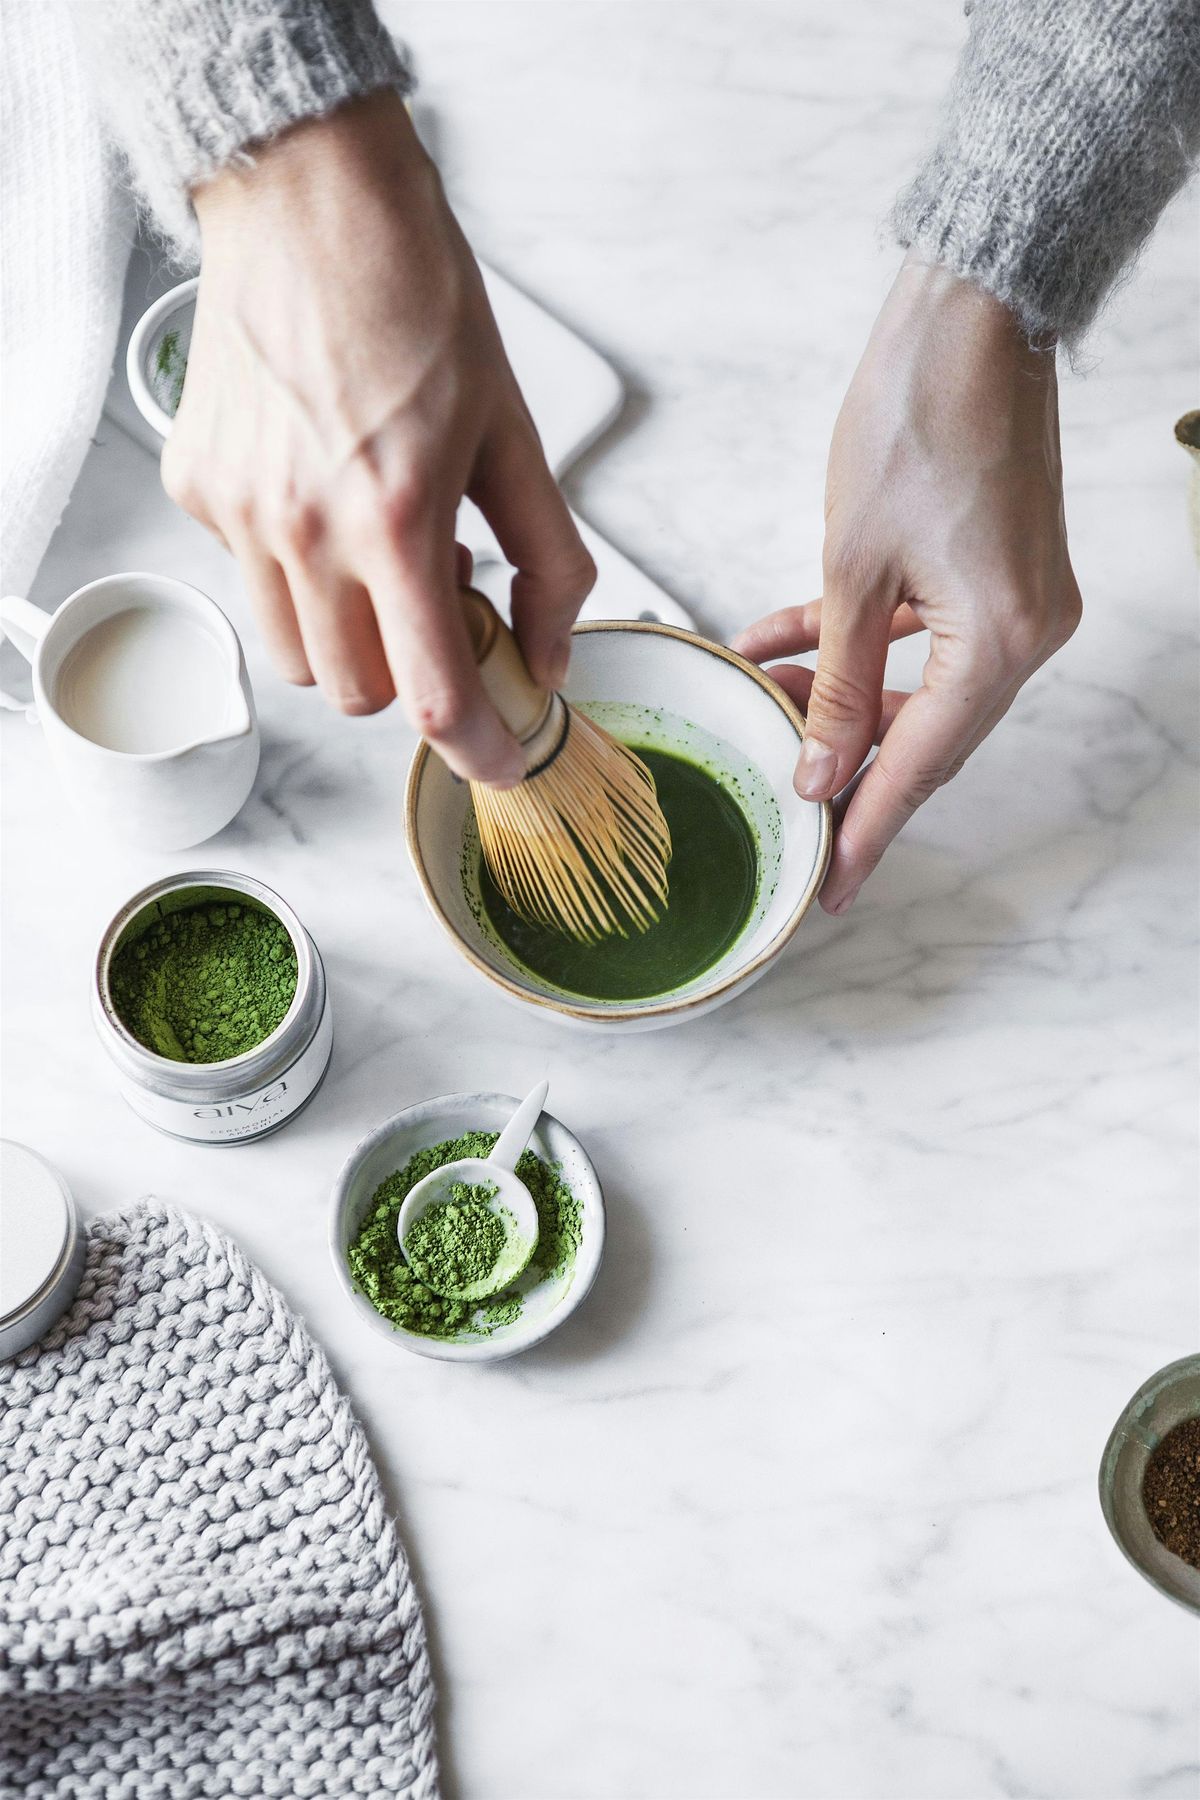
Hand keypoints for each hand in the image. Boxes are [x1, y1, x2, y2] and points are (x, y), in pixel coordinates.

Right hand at [163, 92, 593, 784]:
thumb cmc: (417, 298)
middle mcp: (303, 530)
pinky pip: (253, 580)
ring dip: (351, 634)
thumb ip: (547, 559)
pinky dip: (298, 569)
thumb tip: (551, 652)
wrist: (308, 200)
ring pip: (297, 656)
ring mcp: (239, 513)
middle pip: (358, 693)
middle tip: (443, 599)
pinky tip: (325, 495)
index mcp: (394, 519)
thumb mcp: (513, 432)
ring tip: (381, 549)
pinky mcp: (199, 488)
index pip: (430, 696)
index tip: (502, 761)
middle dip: (410, 673)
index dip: (477, 750)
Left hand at [734, 258, 1081, 912]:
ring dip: (842, 703)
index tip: (829, 885)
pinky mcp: (1000, 567)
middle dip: (850, 773)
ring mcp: (1021, 600)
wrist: (972, 315)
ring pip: (920, 686)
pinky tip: (781, 645)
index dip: (866, 828)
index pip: (919, 765)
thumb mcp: (851, 569)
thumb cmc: (914, 420)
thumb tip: (820, 774)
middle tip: (797, 829)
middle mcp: (1030, 632)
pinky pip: (926, 634)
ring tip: (764, 718)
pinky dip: (861, 646)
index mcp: (1003, 643)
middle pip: (928, 736)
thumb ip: (835, 686)